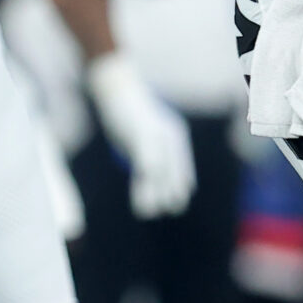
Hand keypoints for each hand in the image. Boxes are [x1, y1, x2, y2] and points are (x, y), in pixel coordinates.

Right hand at [87, 52, 196, 216]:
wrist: (118, 90)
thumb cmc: (130, 116)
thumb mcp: (143, 139)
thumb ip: (148, 158)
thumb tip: (148, 178)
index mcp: (177, 140)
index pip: (184, 174)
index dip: (176, 192)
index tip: (165, 206)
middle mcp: (172, 139)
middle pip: (176, 177)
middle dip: (167, 197)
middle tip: (151, 211)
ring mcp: (159, 137)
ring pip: (161, 174)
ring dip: (153, 195)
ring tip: (145, 212)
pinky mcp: (143, 135)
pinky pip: (148, 163)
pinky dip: (145, 182)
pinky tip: (140, 195)